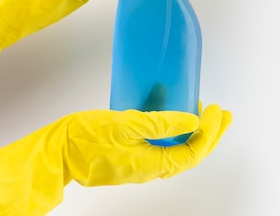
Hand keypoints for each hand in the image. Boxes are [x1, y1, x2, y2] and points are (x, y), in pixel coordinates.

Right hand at [0, 104, 231, 215]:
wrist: (54, 153)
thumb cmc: (83, 138)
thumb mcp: (125, 123)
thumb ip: (160, 122)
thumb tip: (191, 119)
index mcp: (152, 163)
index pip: (194, 152)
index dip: (210, 132)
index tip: (216, 110)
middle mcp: (151, 169)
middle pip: (192, 155)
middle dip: (212, 135)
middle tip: (225, 115)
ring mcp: (142, 165)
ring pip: (180, 152)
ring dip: (199, 134)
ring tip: (209, 115)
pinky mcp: (133, 158)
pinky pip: (166, 149)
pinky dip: (179, 135)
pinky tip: (178, 120)